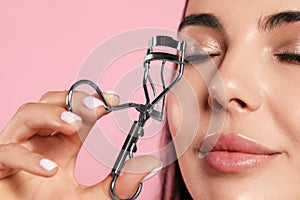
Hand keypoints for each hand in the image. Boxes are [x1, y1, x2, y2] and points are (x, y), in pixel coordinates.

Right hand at [0, 91, 161, 198]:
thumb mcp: (92, 197)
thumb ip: (117, 184)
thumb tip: (147, 167)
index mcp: (62, 143)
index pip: (77, 113)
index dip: (94, 101)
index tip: (114, 99)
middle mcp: (40, 140)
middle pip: (50, 102)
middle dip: (73, 100)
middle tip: (97, 107)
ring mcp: (18, 149)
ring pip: (26, 114)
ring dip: (51, 115)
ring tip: (74, 126)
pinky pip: (6, 152)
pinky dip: (27, 157)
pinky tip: (50, 168)